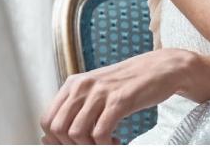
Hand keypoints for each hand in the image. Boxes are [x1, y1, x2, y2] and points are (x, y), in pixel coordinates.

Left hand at [40, 48, 193, 144]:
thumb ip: (77, 109)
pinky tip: (116, 142)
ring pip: (77, 133)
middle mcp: (82, 86)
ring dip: (90, 147)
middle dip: (72, 146)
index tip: (74, 145)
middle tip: (91, 146)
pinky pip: (100, 133)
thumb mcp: (98, 91)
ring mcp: (101, 92)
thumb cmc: (130, 83)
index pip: (47, 120)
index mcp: (73, 84)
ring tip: (107, 144)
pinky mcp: (119, 100)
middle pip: (58, 129)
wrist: (162, 68)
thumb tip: (49, 138)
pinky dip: (106, 145)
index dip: (56, 140)